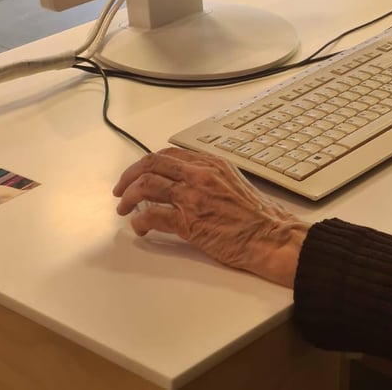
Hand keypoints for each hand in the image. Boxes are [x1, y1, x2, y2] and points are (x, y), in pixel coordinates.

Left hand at [113, 147, 308, 286]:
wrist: (271, 236)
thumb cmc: (257, 216)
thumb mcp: (233, 182)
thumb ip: (209, 176)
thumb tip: (184, 182)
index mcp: (210, 163)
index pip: (168, 154)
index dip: (147, 163)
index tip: (138, 173)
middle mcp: (199, 174)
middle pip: (152, 164)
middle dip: (129, 175)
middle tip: (120, 189)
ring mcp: (193, 196)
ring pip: (147, 186)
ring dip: (129, 197)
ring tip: (124, 208)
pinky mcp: (189, 221)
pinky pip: (153, 216)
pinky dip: (140, 222)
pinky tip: (140, 229)